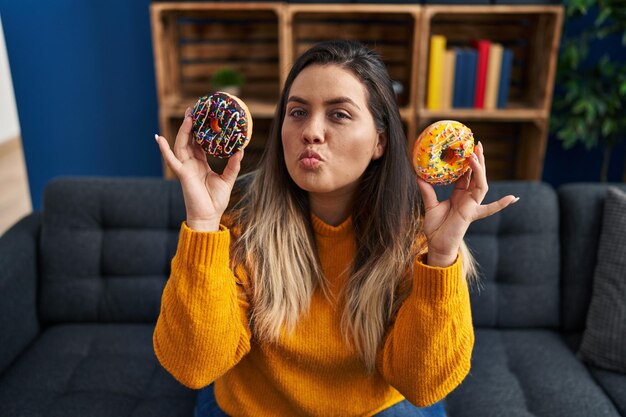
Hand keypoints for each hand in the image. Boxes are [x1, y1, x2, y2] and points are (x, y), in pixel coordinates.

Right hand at [155, 107, 243, 231]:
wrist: (208, 217)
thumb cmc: (216, 201)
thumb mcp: (227, 179)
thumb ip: (233, 165)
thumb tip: (241, 150)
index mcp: (200, 164)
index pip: (199, 143)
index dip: (200, 130)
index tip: (204, 117)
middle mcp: (191, 164)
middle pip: (189, 140)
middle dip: (190, 125)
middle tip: (194, 109)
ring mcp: (185, 168)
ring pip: (182, 145)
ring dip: (183, 131)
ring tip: (188, 116)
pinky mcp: (182, 174)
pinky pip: (171, 160)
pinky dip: (164, 150)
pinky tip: (159, 138)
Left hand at [416, 141, 517, 266]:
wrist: (437, 244)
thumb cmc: (435, 227)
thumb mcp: (430, 205)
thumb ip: (427, 191)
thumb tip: (419, 176)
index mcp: (459, 195)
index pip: (465, 175)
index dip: (467, 163)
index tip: (467, 148)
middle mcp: (468, 199)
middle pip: (476, 175)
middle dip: (477, 160)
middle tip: (477, 143)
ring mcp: (472, 206)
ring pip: (480, 184)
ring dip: (480, 170)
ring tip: (475, 155)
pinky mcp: (472, 213)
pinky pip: (488, 206)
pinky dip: (500, 204)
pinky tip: (513, 199)